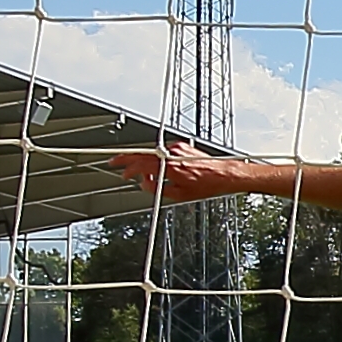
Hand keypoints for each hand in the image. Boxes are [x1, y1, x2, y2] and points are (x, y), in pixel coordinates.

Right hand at [108, 142, 238, 204]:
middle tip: (121, 168)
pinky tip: (164, 172)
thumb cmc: (206, 185)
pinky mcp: (183, 147)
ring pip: (155, 155)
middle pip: (144, 155)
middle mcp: (172, 154)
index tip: (117, 167)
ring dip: (148, 166)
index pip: (141, 162)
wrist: (223, 174)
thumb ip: (158, 189)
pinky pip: (165, 153)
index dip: (126, 165)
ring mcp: (177, 148)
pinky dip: (160, 162)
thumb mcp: (179, 195)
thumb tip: (144, 184)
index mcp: (169, 166)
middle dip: (130, 161)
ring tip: (148, 178)